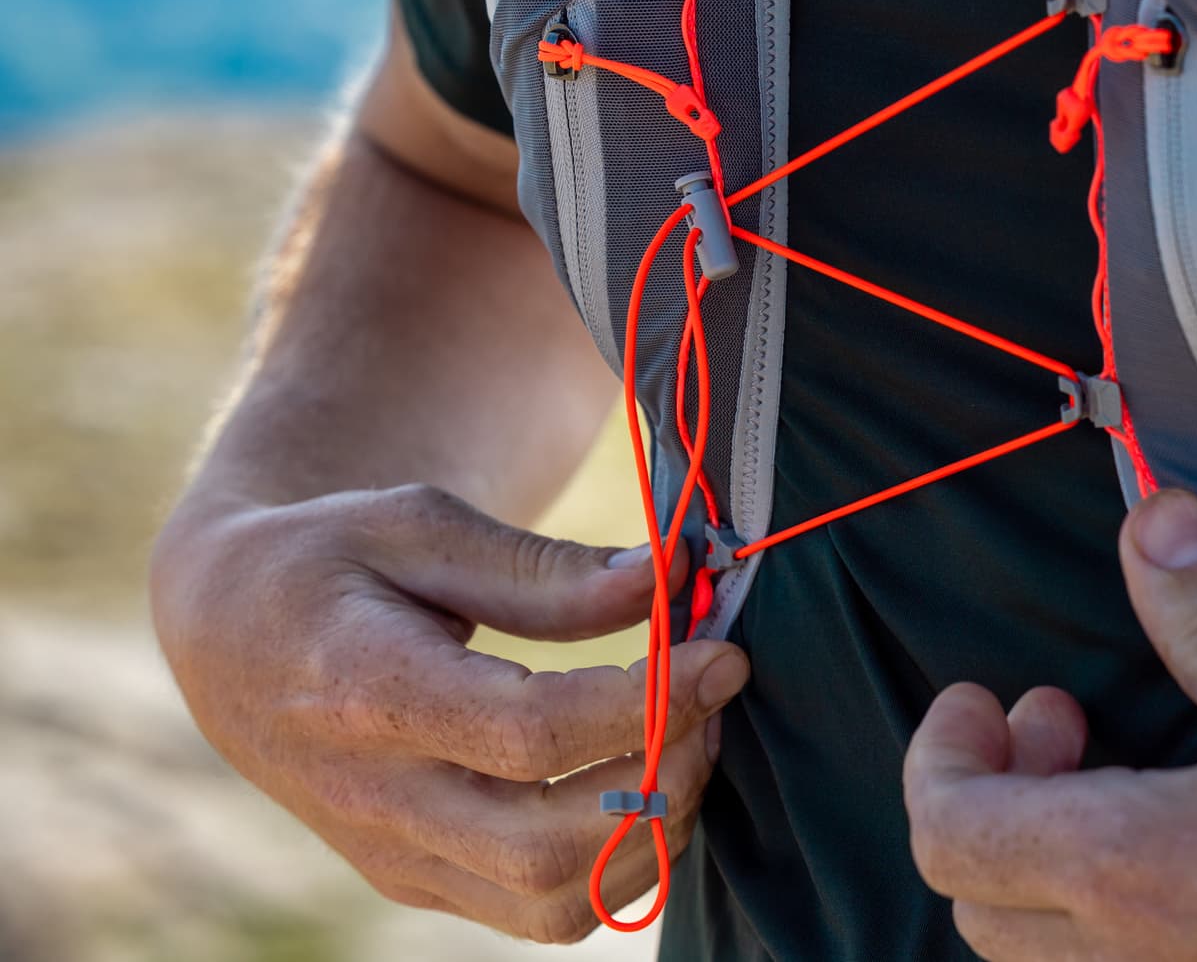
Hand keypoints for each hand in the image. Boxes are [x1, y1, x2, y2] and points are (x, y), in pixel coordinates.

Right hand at [150, 483, 747, 942]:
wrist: (231, 634)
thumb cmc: (333, 558)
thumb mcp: (422, 524)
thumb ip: (545, 568)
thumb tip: (669, 577)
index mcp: (364, 691)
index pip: (526, 735)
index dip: (645, 705)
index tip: (724, 655)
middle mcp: (374, 798)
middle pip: (544, 848)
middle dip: (661, 780)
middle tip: (715, 699)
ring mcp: (393, 855)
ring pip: (551, 903)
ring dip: (654, 830)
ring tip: (692, 735)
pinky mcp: (416, 880)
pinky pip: (538, 913)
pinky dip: (619, 865)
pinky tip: (650, 780)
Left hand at [904, 490, 1196, 961]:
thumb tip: (1149, 522)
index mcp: (1127, 868)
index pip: (949, 828)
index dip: (940, 754)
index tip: (986, 698)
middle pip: (974, 895)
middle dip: (993, 796)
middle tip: (1065, 723)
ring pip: (1035, 954)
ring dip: (1043, 862)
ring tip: (1124, 788)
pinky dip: (1101, 922)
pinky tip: (1182, 865)